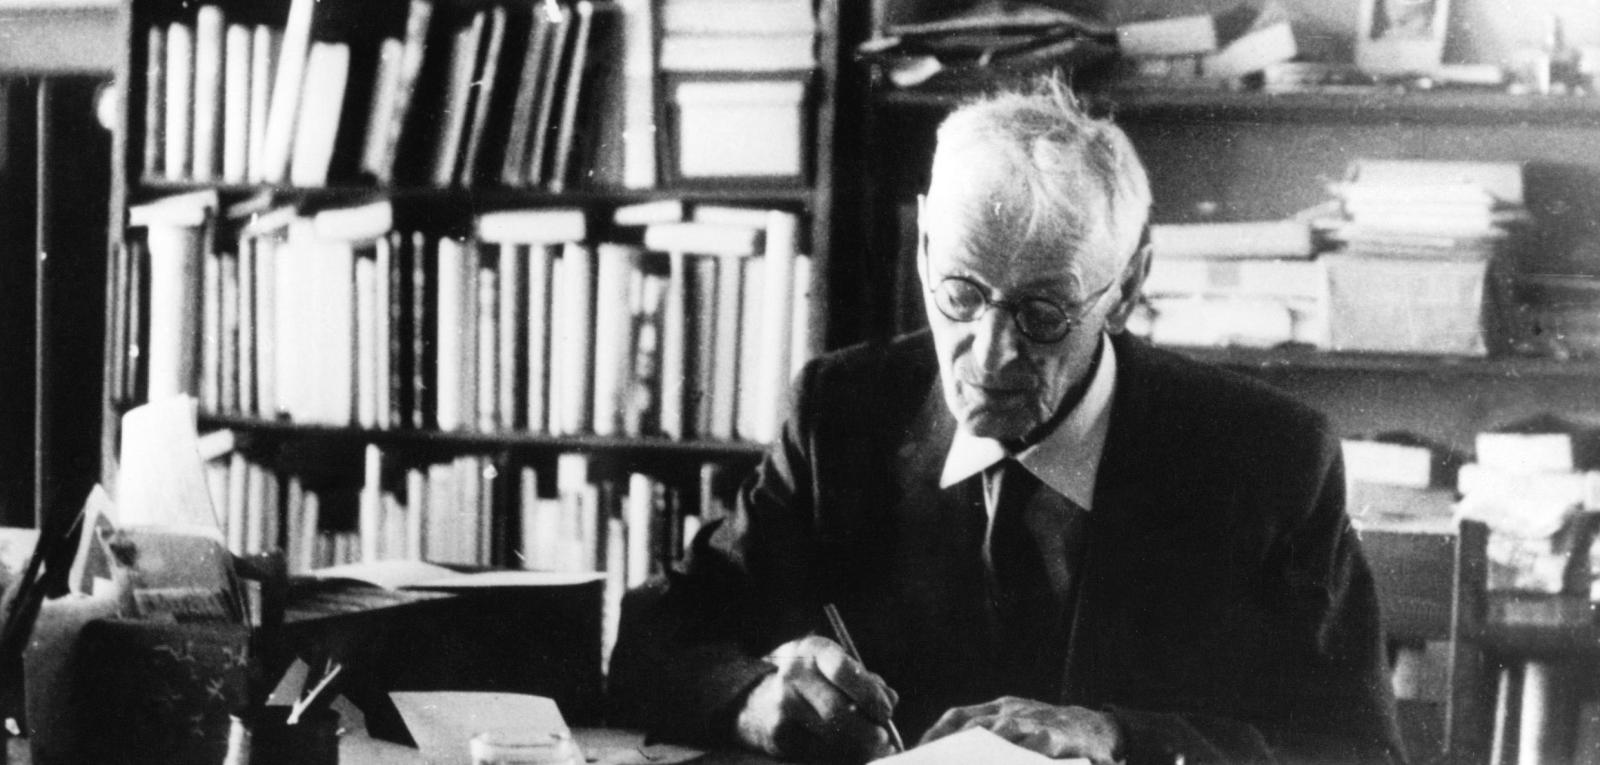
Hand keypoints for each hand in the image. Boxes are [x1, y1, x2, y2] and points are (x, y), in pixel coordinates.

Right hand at [734, 635, 899, 762]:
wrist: (761, 702)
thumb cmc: (814, 684)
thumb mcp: (836, 669)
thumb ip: (866, 682)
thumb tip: (890, 700)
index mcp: (812, 650)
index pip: (842, 670)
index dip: (869, 694)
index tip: (886, 711)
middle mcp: (793, 674)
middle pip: (837, 710)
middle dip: (867, 728)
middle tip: (883, 737)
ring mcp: (782, 705)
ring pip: (830, 735)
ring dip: (860, 747)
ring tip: (876, 748)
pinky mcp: (779, 734)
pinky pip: (820, 752)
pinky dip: (844, 757)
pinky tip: (855, 755)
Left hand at [921, 696, 1122, 763]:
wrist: (1097, 729)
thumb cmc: (1048, 734)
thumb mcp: (1016, 730)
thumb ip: (988, 738)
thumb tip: (945, 755)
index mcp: (998, 709)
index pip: (959, 716)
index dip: (936, 733)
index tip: (918, 751)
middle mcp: (1013, 712)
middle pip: (976, 726)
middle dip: (953, 747)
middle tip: (935, 762)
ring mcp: (1035, 721)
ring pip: (1005, 732)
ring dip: (984, 750)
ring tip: (963, 763)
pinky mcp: (1059, 735)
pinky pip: (1039, 744)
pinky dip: (1025, 754)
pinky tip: (1016, 762)